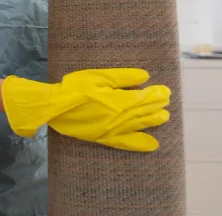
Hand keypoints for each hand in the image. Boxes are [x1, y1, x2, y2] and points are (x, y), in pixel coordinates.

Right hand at [1, 68, 170, 151]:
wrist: (55, 107)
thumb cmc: (74, 88)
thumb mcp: (97, 76)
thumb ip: (122, 77)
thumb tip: (145, 76)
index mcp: (118, 101)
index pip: (143, 98)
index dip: (156, 95)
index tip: (165, 91)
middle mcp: (120, 117)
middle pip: (143, 112)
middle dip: (156, 106)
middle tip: (166, 102)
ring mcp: (113, 130)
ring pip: (138, 126)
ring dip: (152, 121)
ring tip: (164, 118)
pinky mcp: (105, 138)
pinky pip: (126, 143)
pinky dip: (140, 144)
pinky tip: (151, 145)